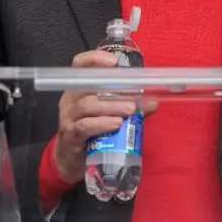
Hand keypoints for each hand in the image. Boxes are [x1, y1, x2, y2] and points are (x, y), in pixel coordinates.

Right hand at [50, 50, 156, 184]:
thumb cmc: (91, 133)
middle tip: (134, 97)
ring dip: (111, 106)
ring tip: (130, 111)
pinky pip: (84, 126)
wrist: (71, 162)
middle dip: (113, 88)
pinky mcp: (70, 135)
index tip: (114, 62)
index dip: (95, 59)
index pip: (80, 65)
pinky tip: (115, 124)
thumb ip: (130, 107)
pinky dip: (102, 124)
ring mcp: (68, 117)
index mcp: (79, 89)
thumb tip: (153, 102)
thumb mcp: (108, 116)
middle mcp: (70, 99)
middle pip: (87, 85)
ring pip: (87, 105)